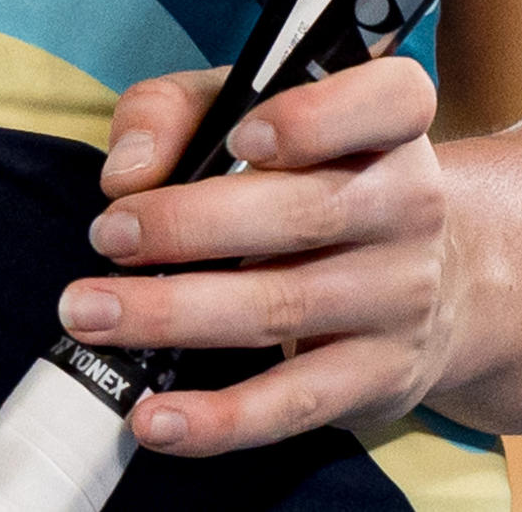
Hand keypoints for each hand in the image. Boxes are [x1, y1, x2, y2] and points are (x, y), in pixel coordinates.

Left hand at [67, 57, 460, 460]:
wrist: (431, 282)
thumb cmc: (309, 177)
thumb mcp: (247, 113)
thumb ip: (174, 112)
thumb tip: (127, 174)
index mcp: (389, 125)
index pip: (390, 101)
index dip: (319, 117)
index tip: (245, 133)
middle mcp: (410, 206)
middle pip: (303, 213)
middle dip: (188, 226)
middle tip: (107, 237)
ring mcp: (400, 297)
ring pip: (282, 308)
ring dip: (172, 315)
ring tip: (90, 312)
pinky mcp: (379, 378)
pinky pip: (292, 403)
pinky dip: (218, 420)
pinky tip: (152, 418)